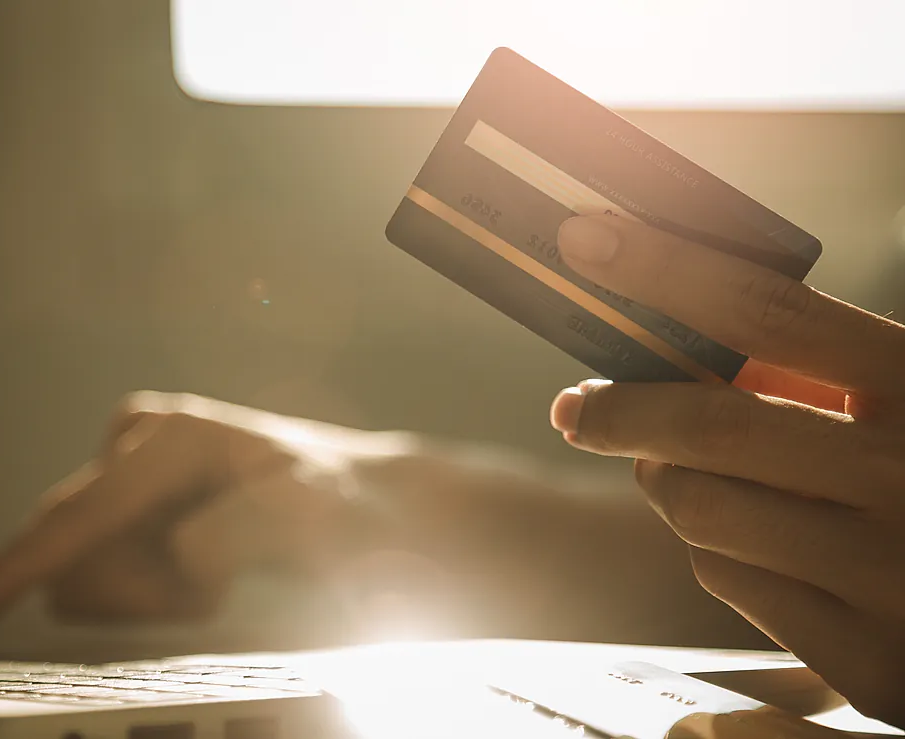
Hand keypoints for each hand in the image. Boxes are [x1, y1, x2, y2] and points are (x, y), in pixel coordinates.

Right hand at [0, 392, 416, 629]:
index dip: (21, 567)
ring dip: (150, 596)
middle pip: (78, 552)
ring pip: (90, 572)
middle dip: (136, 593)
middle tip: (215, 589)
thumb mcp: (311, 519)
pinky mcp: (137, 504)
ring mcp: (135, 473)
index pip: (84, 514)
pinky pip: (109, 575)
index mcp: (174, 437)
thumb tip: (179, 552)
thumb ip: (238, 532)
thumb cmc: (345, 508)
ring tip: (220, 576)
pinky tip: (207, 572)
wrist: (367, 508)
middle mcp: (141, 442)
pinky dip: (157, 595)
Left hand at [549, 215, 904, 726]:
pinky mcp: (862, 656)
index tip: (586, 240)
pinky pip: (728, 582)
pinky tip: (755, 547)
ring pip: (700, 510)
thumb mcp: (902, 401)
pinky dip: (718, 556)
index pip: (771, 311)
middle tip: (577, 407)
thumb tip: (673, 349)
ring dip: (667, 487)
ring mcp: (887, 573)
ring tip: (683, 479)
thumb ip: (816, 372)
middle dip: (618, 411)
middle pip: (709, 422)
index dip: (665, 270)